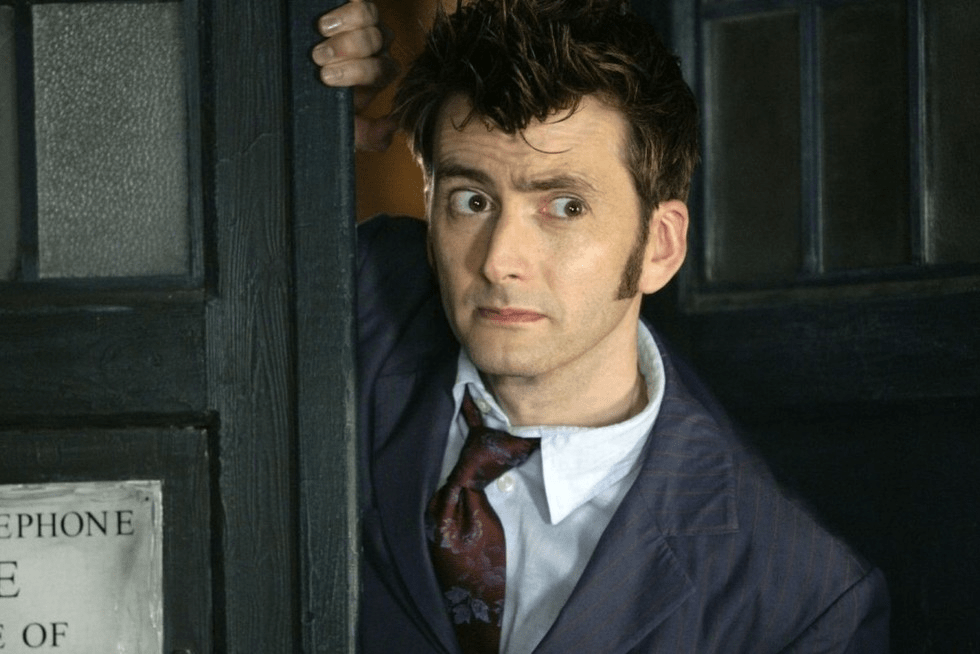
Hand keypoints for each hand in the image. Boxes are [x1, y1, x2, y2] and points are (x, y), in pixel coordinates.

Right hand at [312, 0, 399, 151]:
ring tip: (320, 30)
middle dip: (349, 49)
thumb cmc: (318, 101)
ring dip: (347, 23)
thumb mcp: (342, 124)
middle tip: (318, 57)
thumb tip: (392, 126)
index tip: (326, 77)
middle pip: (377, 40)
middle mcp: (376, 45)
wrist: (291, 79)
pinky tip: (323, 17)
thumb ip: (367, 134)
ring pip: (370, 15)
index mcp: (377, 73)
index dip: (359, 72)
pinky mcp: (346, 6)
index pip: (383, 70)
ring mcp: (363, 21)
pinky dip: (342, 6)